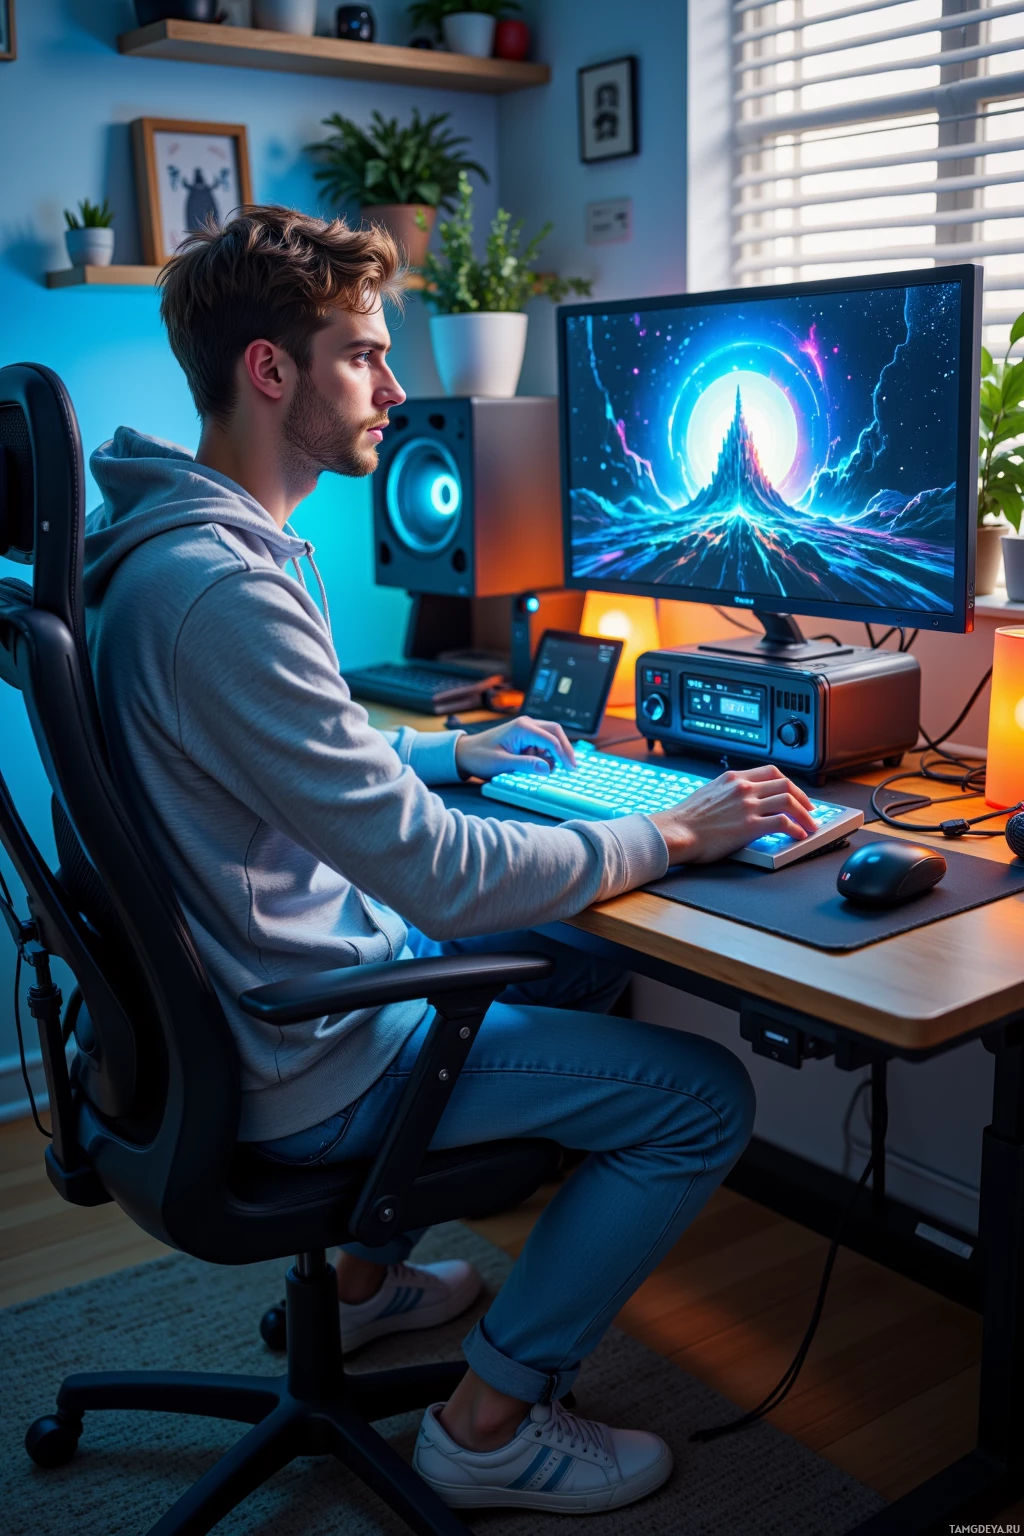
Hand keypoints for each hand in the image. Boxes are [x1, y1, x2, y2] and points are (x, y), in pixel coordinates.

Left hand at [454, 716, 575, 781]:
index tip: (570, 770)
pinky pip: (543, 743)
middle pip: (556, 732)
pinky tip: (544, 766)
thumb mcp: (501, 763)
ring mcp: (527, 729)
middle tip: (573, 768)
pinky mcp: (526, 737)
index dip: (563, 755)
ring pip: (552, 737)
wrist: (464, 753)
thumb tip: (548, 768)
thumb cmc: (479, 757)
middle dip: (566, 750)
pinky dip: (548, 754)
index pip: (551, 739)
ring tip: (554, 769)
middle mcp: (527, 724)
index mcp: (522, 727)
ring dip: (556, 753)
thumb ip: (525, 765)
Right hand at [650, 764, 817, 864]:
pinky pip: (783, 822)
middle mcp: (742, 788)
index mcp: (733, 778)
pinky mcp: (750, 826)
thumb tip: (739, 800)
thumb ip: (727, 792)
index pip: (770, 771)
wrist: (675, 832)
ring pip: (789, 800)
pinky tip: (798, 835)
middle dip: (803, 797)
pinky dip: (796, 828)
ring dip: (805, 814)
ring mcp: (747, 806)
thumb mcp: (708, 793)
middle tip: (809, 809)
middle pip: (785, 783)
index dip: (789, 782)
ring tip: (810, 825)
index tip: (794, 793)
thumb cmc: (686, 819)